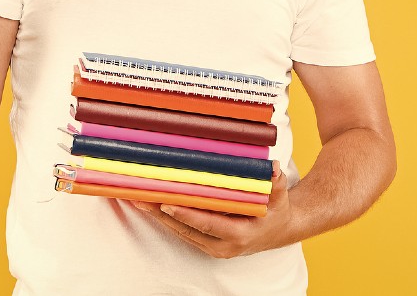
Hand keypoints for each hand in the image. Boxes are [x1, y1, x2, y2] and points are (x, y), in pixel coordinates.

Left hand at [131, 163, 295, 258]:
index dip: (186, 214)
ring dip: (158, 216)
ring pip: (180, 232)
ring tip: (137, 199)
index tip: (166, 204)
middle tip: (140, 197)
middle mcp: (223, 246)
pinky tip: (149, 205)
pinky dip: (165, 219)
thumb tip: (272, 168)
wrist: (278, 231)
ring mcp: (213, 248)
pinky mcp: (206, 244)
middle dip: (161, 213)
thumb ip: (275, 183)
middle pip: (186, 229)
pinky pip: (183, 232)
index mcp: (239, 235)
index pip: (207, 224)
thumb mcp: (279, 197)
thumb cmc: (276, 211)